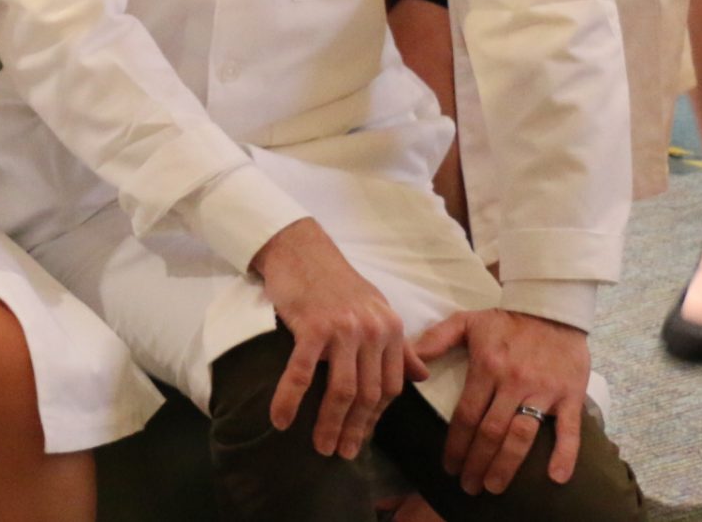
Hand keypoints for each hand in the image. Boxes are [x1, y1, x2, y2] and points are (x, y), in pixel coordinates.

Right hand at [250, 218, 426, 457]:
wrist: (300, 248)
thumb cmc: (335, 280)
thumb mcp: (376, 309)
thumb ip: (398, 345)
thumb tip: (421, 375)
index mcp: (390, 329)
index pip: (391, 386)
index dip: (376, 417)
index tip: (362, 436)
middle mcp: (372, 331)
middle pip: (368, 394)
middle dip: (356, 430)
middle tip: (343, 454)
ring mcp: (342, 329)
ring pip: (342, 391)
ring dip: (330, 424)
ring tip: (321, 447)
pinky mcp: (311, 326)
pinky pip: (302, 373)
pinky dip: (290, 400)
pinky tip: (280, 419)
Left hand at [411, 308, 589, 494]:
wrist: (552, 308)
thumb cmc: (505, 320)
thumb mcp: (465, 322)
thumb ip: (436, 340)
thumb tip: (410, 360)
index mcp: (486, 367)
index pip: (466, 415)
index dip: (456, 444)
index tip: (449, 466)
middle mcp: (513, 382)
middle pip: (491, 432)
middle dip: (476, 462)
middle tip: (468, 486)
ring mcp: (543, 391)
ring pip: (522, 435)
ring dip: (507, 465)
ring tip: (494, 486)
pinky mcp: (570, 395)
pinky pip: (569, 430)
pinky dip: (564, 455)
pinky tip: (555, 477)